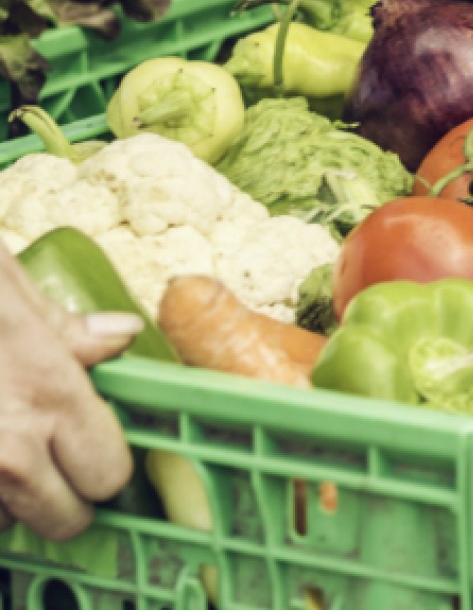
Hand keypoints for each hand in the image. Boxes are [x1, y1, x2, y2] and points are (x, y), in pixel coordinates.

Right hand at [0, 247, 139, 539]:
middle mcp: (7, 454)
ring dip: (0, 498)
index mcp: (47, 395)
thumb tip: (120, 335)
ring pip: (1, 528)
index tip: (89, 444)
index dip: (102, 460)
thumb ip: (64, 326)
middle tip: (41, 454)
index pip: (110, 473)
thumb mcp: (4, 285)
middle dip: (59, 495)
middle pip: (64, 520)